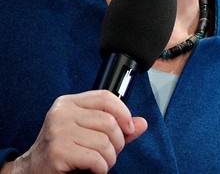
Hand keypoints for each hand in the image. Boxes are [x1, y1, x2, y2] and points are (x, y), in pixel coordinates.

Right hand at [3, 90, 147, 173]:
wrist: (32, 170)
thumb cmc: (62, 149)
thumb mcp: (87, 132)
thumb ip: (116, 127)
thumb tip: (142, 123)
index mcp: (68, 103)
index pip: (105, 97)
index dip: (124, 112)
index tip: (129, 127)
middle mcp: (62, 113)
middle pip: (108, 121)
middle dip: (118, 141)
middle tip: (112, 152)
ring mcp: (58, 132)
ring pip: (104, 141)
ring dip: (110, 158)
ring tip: (103, 163)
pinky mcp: (58, 151)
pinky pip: (95, 158)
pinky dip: (102, 167)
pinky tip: (96, 169)